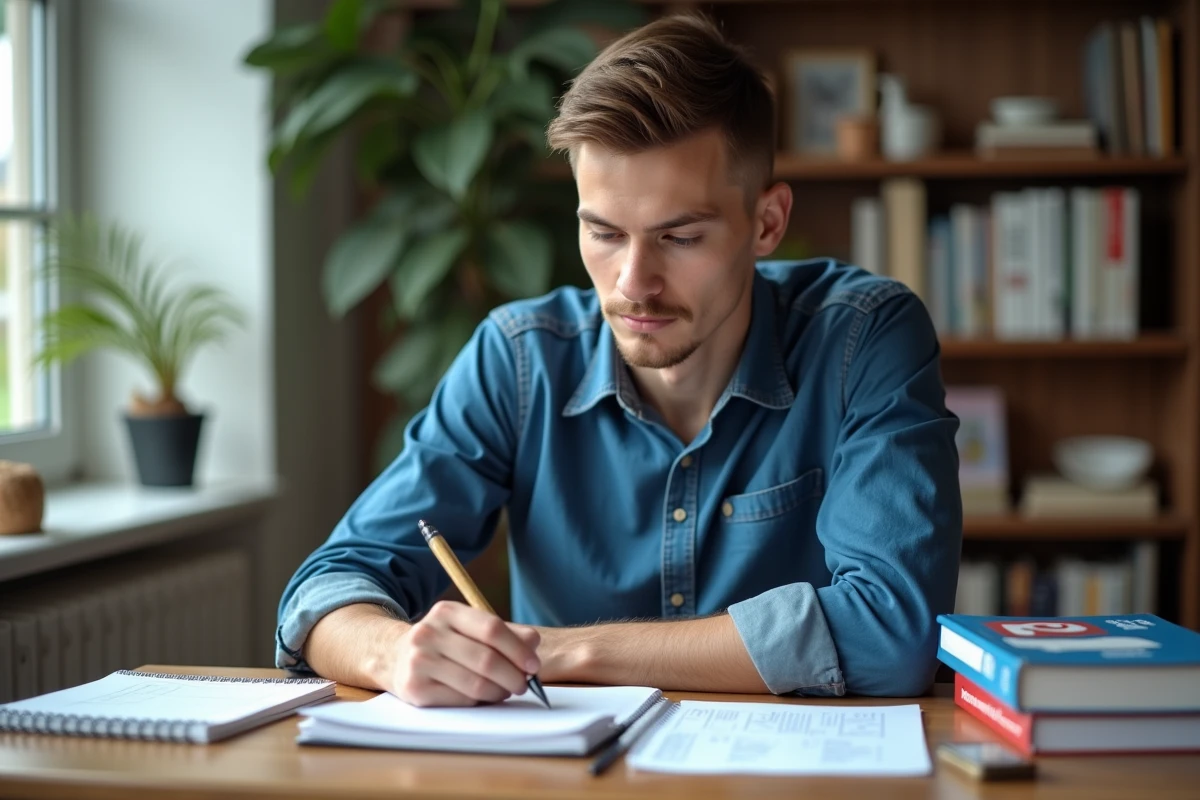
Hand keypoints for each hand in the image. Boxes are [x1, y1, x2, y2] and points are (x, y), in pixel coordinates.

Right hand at [382, 601, 540, 706]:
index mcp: (446, 611)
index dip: (518, 649)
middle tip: (524, 684)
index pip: (491, 628)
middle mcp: (428, 633)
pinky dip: (479, 701)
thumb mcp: (469, 627)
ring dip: (499, 691)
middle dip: (513, 676)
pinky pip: (461, 700)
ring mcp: (419, 662)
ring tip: (506, 691)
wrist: (395, 657)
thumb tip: (533, 643)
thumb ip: (504, 632)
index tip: (533, 665)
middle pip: (486, 659)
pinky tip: (483, 697)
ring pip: (475, 684)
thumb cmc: (444, 643)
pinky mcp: (415, 689)